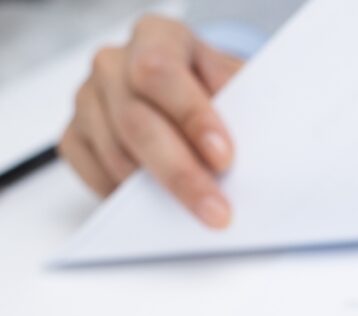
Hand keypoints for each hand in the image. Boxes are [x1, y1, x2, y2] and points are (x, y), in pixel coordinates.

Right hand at [58, 15, 244, 227]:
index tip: (224, 159)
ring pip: (115, 154)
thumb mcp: (241, 85)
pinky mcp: (76, 136)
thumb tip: (263, 154)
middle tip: (216, 211)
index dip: (192, 117)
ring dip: (158, 192)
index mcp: (156, 37)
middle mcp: (114, 63)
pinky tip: (161, 208)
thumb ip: (245, 107)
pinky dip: (128, 196)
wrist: (194, 99)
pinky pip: (94, 173)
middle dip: (181, 173)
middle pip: (135, 120)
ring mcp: (88, 100)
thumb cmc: (219, 91)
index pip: (161, 71)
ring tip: (198, 216)